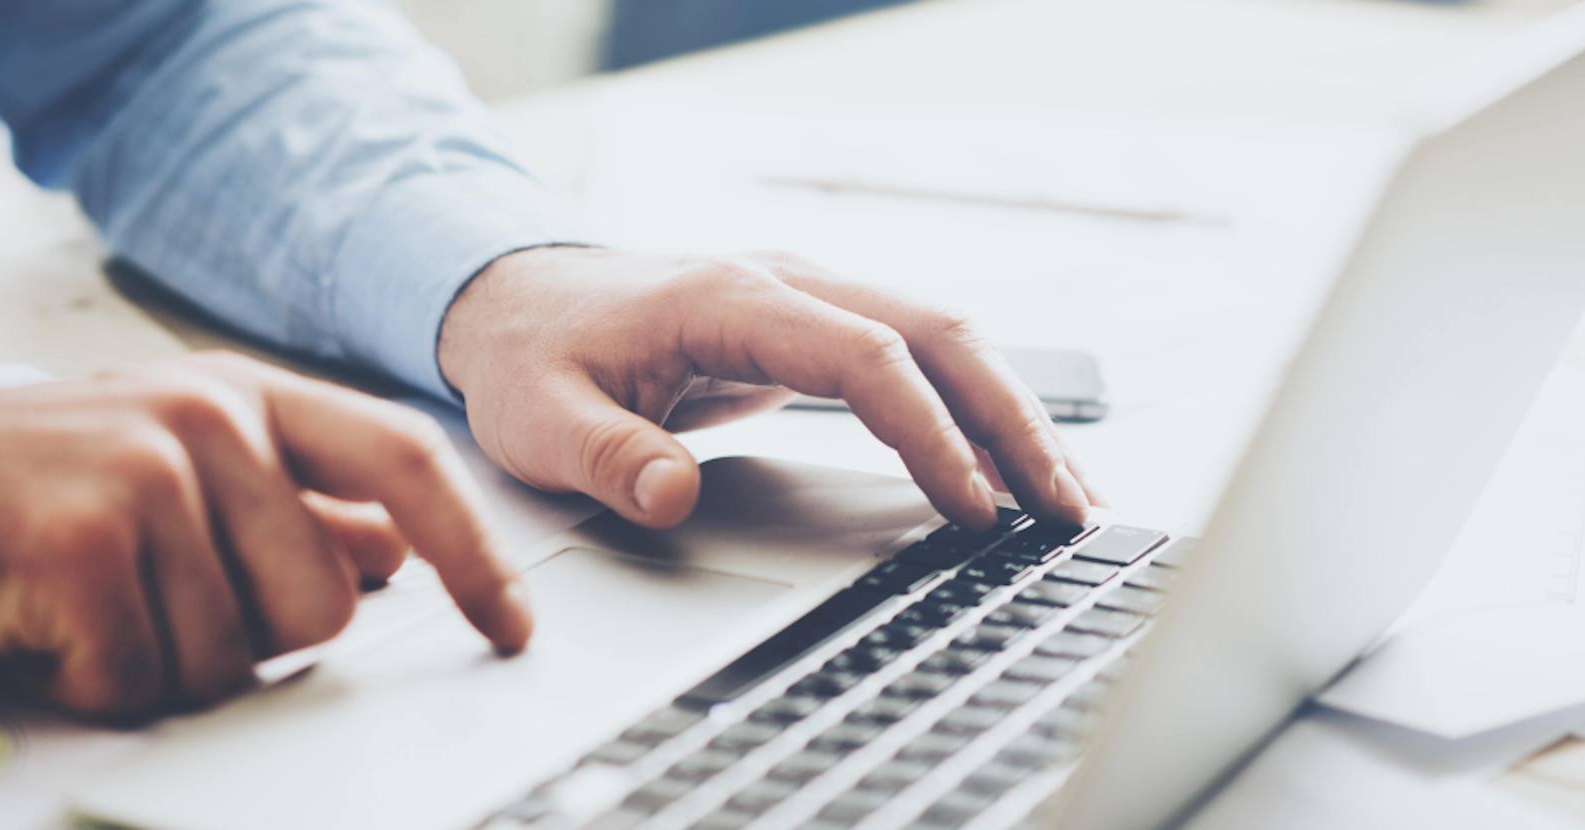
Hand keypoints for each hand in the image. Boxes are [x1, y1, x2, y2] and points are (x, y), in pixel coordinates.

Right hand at [0, 352, 529, 715]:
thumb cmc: (7, 487)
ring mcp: (150, 472)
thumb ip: (284, 500)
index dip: (474, 553)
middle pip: (324, 603)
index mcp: (243, 396)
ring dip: (157, 666)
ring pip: (234, 657)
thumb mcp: (164, 463)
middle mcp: (210, 417)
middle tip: (149, 608)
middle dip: (247, 640)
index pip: (405, 465)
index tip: (511, 626)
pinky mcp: (86, 541)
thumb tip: (390, 550)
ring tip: (81, 608)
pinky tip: (39, 629)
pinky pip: (145, 679)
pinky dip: (91, 685)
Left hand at [438, 247, 1103, 530]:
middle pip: (937, 334)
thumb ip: (607, 457)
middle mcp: (788, 282)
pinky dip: (974, 406)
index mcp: (731, 297)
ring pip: (944, 338)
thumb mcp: (541, 419)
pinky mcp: (816, 327)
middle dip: (1013, 420)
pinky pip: (918, 357)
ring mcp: (809, 298)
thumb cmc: (534, 356)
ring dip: (1011, 412)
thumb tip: (672, 494)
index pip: (865, 357)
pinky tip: (1009, 463)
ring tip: (1068, 496)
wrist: (517, 298)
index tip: (971, 504)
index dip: (927, 432)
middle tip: (1067, 507)